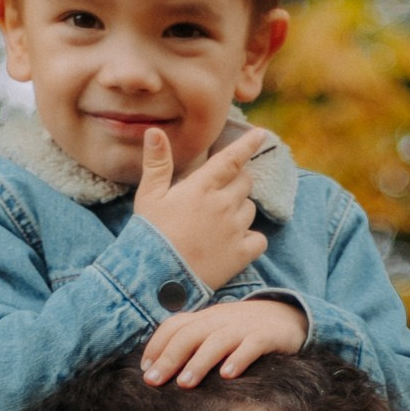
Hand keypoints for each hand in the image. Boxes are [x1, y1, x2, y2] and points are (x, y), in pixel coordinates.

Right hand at [133, 126, 268, 293]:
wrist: (157, 279)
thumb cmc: (150, 236)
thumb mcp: (148, 197)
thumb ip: (157, 164)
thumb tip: (154, 131)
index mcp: (201, 187)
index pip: (231, 159)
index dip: (248, 144)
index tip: (261, 134)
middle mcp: (223, 205)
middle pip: (245, 182)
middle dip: (237, 182)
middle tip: (219, 194)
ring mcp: (234, 230)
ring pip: (251, 209)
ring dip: (241, 210)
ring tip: (219, 223)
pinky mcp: (241, 254)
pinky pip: (260, 239)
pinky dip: (252, 239)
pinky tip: (235, 243)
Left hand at [143, 296, 306, 387]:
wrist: (289, 316)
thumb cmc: (245, 331)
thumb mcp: (216, 331)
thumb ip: (193, 342)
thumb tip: (161, 367)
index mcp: (206, 318)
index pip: (174, 326)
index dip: (157, 345)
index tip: (144, 370)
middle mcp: (221, 320)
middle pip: (190, 334)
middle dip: (169, 357)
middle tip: (154, 381)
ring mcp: (244, 327)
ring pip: (217, 341)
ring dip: (199, 362)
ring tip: (185, 383)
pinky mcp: (266, 337)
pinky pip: (251, 346)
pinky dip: (239, 359)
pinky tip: (228, 376)